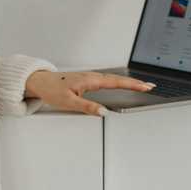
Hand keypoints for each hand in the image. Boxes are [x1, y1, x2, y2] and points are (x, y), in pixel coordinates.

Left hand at [24, 70, 155, 116]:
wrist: (40, 81)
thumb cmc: (51, 89)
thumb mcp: (68, 102)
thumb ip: (87, 107)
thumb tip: (103, 112)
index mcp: (90, 80)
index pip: (116, 82)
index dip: (132, 85)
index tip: (145, 86)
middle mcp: (92, 77)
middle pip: (119, 79)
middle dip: (135, 82)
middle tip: (150, 86)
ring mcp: (90, 78)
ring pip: (114, 79)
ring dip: (128, 81)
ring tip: (141, 85)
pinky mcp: (88, 80)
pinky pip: (108, 80)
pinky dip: (119, 81)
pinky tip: (122, 84)